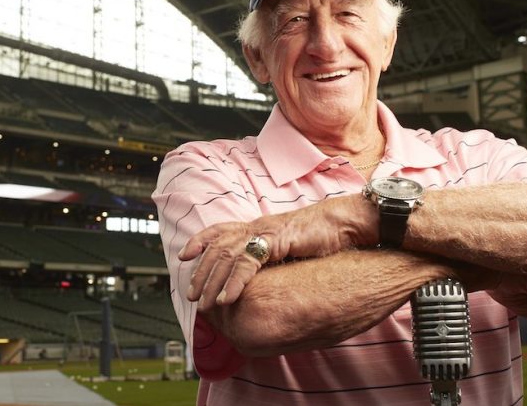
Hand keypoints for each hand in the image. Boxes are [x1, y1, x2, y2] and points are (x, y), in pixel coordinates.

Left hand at [178, 199, 363, 311]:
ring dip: (213, 281)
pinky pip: (248, 262)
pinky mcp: (275, 240)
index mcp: (258, 226)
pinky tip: (226, 298)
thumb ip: (272, 258)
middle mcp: (256, 226)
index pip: (220, 230)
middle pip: (217, 246)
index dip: (200, 240)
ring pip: (227, 255)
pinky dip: (234, 282)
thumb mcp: (289, 247)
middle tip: (191, 295)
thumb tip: (261, 278)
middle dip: (201, 271)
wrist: (343, 223)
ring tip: (204, 304)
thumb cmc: (321, 236)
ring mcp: (264, 231)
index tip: (183, 256)